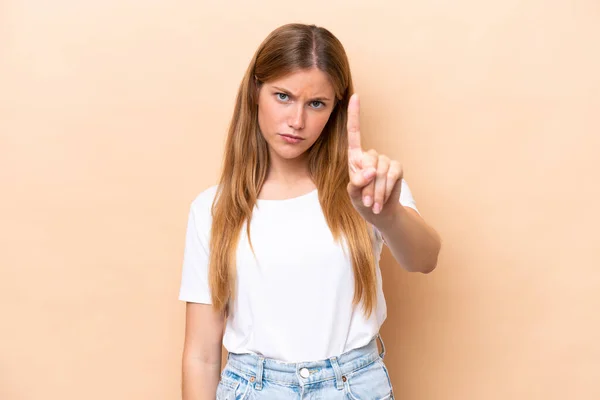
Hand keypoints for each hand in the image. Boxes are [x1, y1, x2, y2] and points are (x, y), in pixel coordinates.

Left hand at [347, 94, 403, 221]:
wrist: (380, 213)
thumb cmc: (362, 200)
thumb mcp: (354, 193)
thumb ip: (357, 182)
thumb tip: (372, 171)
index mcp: (355, 157)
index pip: (354, 132)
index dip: (354, 114)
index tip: (355, 96)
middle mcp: (370, 155)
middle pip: (369, 161)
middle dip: (367, 184)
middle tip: (366, 201)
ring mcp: (385, 160)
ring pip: (381, 171)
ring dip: (376, 191)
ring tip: (373, 205)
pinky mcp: (397, 168)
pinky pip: (392, 175)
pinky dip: (387, 189)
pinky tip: (382, 201)